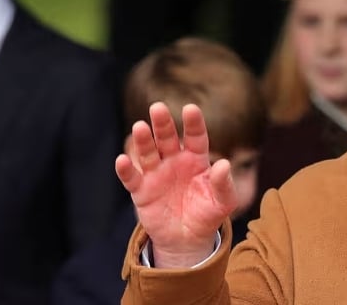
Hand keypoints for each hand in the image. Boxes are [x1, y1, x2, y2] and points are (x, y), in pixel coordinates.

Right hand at [115, 102, 237, 267]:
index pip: (195, 136)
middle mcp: (175, 161)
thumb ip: (224, 183)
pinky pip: (132, 178)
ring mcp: (156, 174)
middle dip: (163, 123)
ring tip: (140, 127)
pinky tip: (122, 160)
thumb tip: (224, 164)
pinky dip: (126, 170)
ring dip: (143, 140)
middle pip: (167, 138)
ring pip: (148, 153)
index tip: (190, 108)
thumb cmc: (208, 214)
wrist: (188, 239)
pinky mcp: (142, 191)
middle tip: (158, 107)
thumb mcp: (223, 201)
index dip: (193, 123)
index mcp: (196, 159)